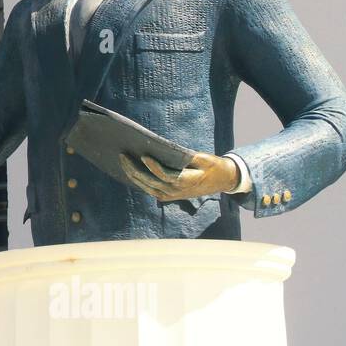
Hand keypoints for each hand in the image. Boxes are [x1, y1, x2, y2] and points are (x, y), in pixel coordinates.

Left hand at [118, 150, 240, 201]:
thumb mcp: (203, 158)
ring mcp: (170, 196)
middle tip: (122, 156)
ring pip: (147, 187)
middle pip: (150, 181)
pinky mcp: (167, 196)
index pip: (165, 175)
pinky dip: (139, 181)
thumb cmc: (212, 166)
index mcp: (186, 182)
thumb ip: (186, 157)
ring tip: (122, 161)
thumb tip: (168, 149)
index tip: (143, 155)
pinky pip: (150, 189)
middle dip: (134, 169)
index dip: (153, 167)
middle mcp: (176, 192)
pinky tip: (129, 170)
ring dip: (133, 175)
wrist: (222, 181)